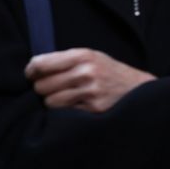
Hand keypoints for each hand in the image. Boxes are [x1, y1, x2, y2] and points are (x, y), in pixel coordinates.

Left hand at [26, 48, 154, 112]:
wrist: (138, 88)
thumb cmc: (108, 71)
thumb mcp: (91, 56)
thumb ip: (66, 60)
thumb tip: (33, 69)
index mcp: (83, 55)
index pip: (42, 64)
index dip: (31, 71)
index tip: (31, 75)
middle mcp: (86, 72)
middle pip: (42, 85)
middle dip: (42, 87)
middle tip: (49, 87)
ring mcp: (90, 92)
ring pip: (50, 102)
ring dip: (52, 101)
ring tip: (63, 97)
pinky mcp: (92, 110)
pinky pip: (63, 113)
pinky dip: (64, 111)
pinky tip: (74, 105)